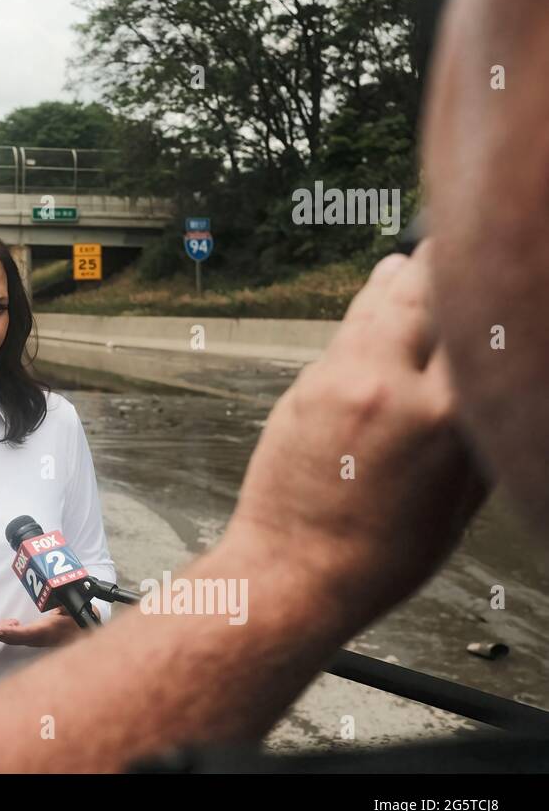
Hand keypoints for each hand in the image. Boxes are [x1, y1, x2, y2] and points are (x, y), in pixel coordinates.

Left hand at [0, 607, 82, 646]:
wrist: (89, 631)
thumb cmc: (82, 617)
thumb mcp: (73, 607)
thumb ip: (62, 601)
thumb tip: (56, 592)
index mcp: (49, 631)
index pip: (27, 634)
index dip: (12, 633)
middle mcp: (41, 638)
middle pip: (16, 639)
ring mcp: (39, 640)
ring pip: (16, 639)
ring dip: (0, 634)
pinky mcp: (38, 639)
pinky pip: (20, 637)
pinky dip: (8, 633)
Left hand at [228, 247, 485, 616]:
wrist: (293, 571)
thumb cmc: (382, 553)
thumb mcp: (462, 501)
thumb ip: (483, 434)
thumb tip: (501, 389)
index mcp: (451, 420)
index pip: (490, 326)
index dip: (504, 294)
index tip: (516, 278)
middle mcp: (397, 387)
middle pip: (437, 291)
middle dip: (458, 262)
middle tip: (475, 240)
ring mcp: (346, 379)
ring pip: (388, 298)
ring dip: (415, 271)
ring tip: (431, 250)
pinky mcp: (309, 382)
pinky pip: (351, 326)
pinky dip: (375, 301)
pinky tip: (390, 282)